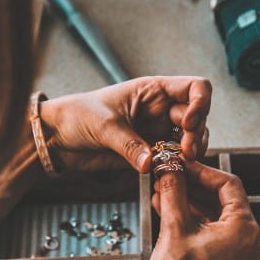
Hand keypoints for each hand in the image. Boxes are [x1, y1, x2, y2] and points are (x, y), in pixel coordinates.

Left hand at [39, 76, 210, 172]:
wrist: (58, 138)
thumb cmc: (77, 117)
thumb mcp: (103, 126)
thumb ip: (128, 144)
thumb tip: (150, 164)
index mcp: (153, 91)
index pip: (195, 88)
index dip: (201, 103)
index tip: (188, 123)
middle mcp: (161, 109)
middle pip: (198, 116)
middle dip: (196, 134)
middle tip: (185, 152)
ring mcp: (159, 131)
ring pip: (193, 139)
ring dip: (192, 151)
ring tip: (180, 162)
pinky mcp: (152, 153)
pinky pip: (176, 158)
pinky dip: (180, 165)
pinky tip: (171, 171)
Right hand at [133, 162, 259, 259]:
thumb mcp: (173, 229)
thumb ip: (174, 191)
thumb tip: (169, 167)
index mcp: (245, 231)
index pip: (228, 185)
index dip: (202, 171)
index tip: (180, 163)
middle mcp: (252, 244)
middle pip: (223, 201)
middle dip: (193, 188)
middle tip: (168, 176)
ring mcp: (243, 258)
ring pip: (217, 218)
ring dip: (190, 204)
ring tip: (162, 192)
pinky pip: (216, 236)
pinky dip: (195, 223)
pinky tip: (169, 211)